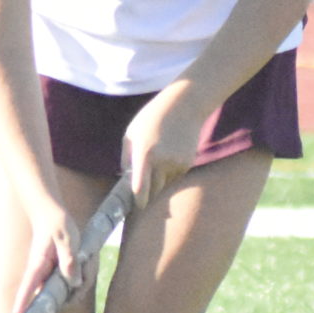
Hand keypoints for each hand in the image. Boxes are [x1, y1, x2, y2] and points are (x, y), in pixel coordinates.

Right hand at [12, 193, 86, 312]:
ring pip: (66, 291)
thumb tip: (74, 283)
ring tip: (87, 257)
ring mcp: (48, 276)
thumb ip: (70, 260)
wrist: (50, 214)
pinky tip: (86, 260)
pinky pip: (71, 283)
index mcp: (38, 265)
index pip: (28, 286)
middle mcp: (41, 275)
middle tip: (86, 269)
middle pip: (54, 297)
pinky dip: (82, 275)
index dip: (23, 302)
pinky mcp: (56, 275)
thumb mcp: (67, 239)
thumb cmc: (57, 224)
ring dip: (82, 281)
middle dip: (74, 294)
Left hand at [121, 94, 203, 208]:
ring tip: (157, 159)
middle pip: (154, 191)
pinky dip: (169, 172)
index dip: (138, 201)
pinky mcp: (187, 164)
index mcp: (145, 154)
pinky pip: (174, 177)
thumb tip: (126, 181)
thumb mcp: (131, 134)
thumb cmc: (152, 118)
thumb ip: (126, 159)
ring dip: (158, 181)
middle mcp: (163, 162)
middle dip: (147, 193)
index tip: (136, 207)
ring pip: (164, 185)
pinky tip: (169, 153)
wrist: (184, 105)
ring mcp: (177, 164)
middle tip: (141, 190)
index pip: (141, 188)